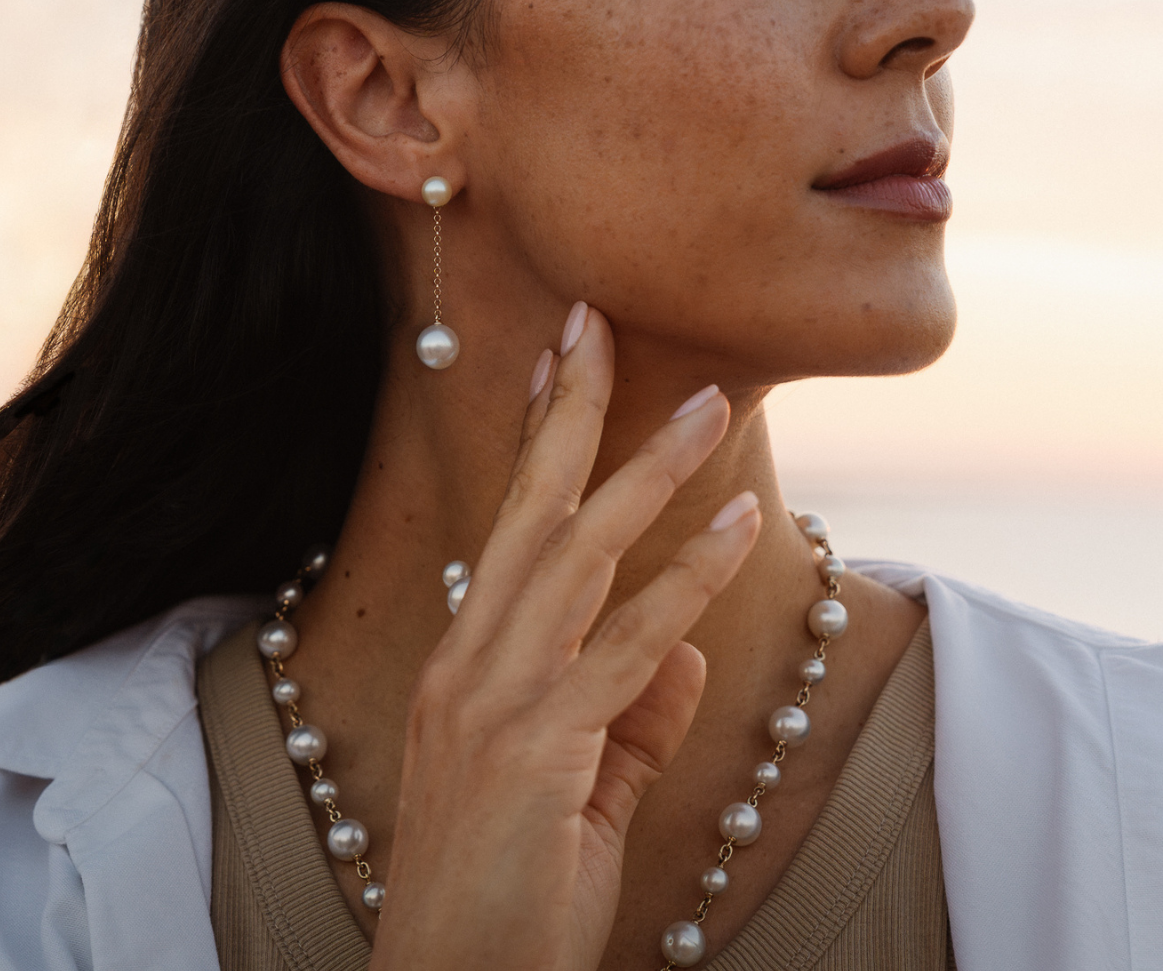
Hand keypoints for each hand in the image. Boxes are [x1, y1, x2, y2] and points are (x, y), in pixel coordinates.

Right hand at [369, 304, 761, 970]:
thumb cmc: (503, 888)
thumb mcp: (577, 787)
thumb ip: (629, 713)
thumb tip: (681, 648)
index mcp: (471, 658)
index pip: (511, 524)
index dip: (536, 438)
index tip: (562, 363)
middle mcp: (473, 658)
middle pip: (533, 510)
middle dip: (570, 410)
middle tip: (599, 323)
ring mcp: (498, 699)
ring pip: (579, 556)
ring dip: (649, 473)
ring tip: (709, 406)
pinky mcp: (540, 750)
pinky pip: (628, 647)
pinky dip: (689, 580)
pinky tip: (741, 526)